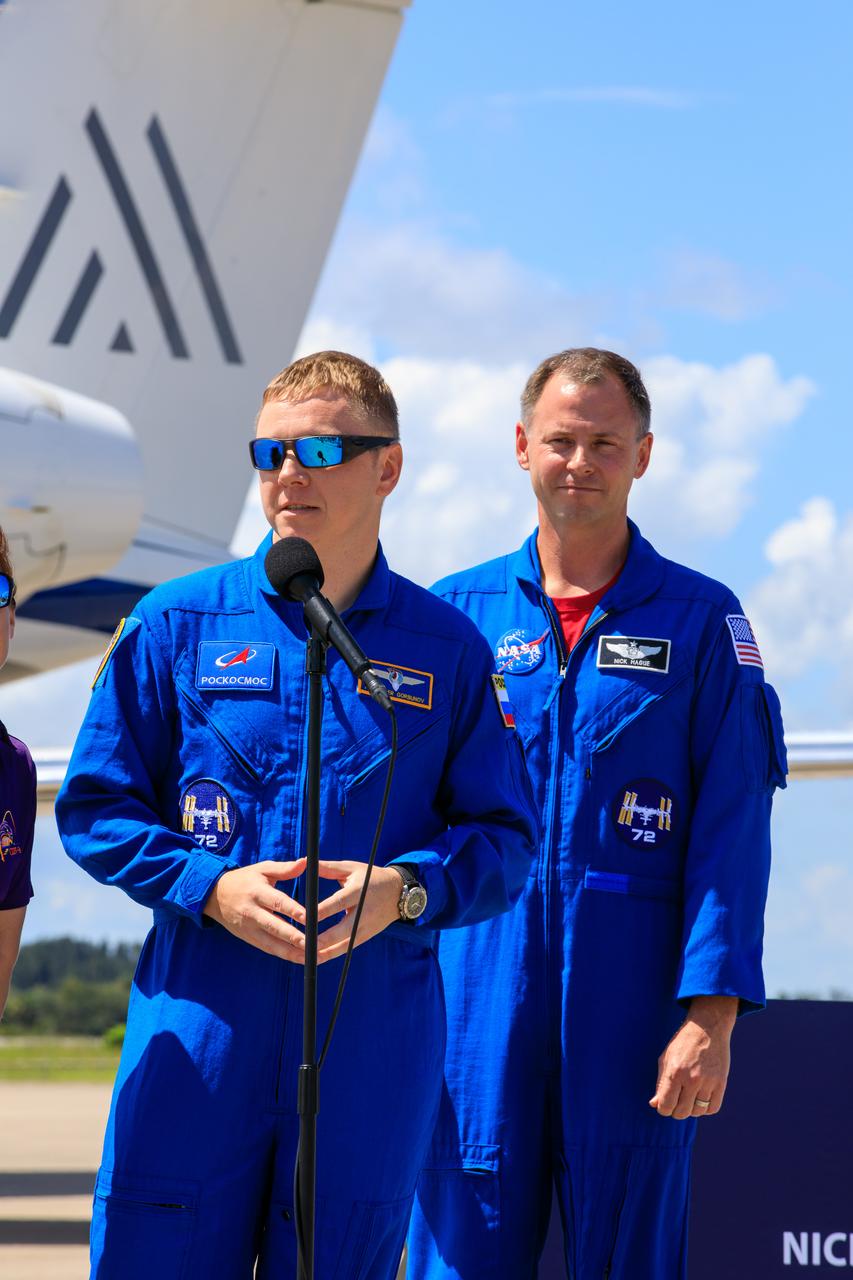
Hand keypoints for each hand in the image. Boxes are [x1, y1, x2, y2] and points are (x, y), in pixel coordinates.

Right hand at [203, 859, 306, 961]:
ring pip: (271, 943)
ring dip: (291, 952)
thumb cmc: (245, 880)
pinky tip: (300, 959)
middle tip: (311, 944)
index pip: (277, 902)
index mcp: (257, 892)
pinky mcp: (248, 938)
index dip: (293, 910)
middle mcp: (252, 912)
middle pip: (274, 926)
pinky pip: (267, 948)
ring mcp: (249, 928)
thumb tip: (306, 862)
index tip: (310, 918)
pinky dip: (283, 955)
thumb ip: (285, 868)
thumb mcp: (262, 869)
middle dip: (293, 936)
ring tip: (311, 957)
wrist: (215, 895)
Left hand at [314, 861, 402, 962]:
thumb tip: (305, 861)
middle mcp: (364, 913)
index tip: (304, 918)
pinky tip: (314, 959)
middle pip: (342, 930)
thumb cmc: (370, 877)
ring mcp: (366, 928)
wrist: (398, 892)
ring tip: (304, 957)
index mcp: (359, 892)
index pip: (338, 903)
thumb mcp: (351, 868)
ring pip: (344, 945)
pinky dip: (330, 955)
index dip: (321, 911)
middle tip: (302, 944)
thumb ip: (327, 868)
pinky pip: (346, 949)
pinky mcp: (365, 937)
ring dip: (323, 952)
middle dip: (322, 939)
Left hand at [649, 995, 737, 1118]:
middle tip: (676, 1101)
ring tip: (688, 1097)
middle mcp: (691, 1079)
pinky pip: (713, 1108)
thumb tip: (655, 1104)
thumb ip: (660, 1083)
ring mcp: (708, 1082)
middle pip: (682, 1112)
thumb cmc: (683, 1043)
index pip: (666, 1105)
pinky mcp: (721, 1083)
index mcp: (674, 1072)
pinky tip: (701, 1099)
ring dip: (691, 1109)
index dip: (663, 1108)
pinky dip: (705, 1108)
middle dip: (676, 1111)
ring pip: (697, 1112)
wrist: (707, 1028)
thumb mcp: (666, 1058)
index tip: (664, 1104)